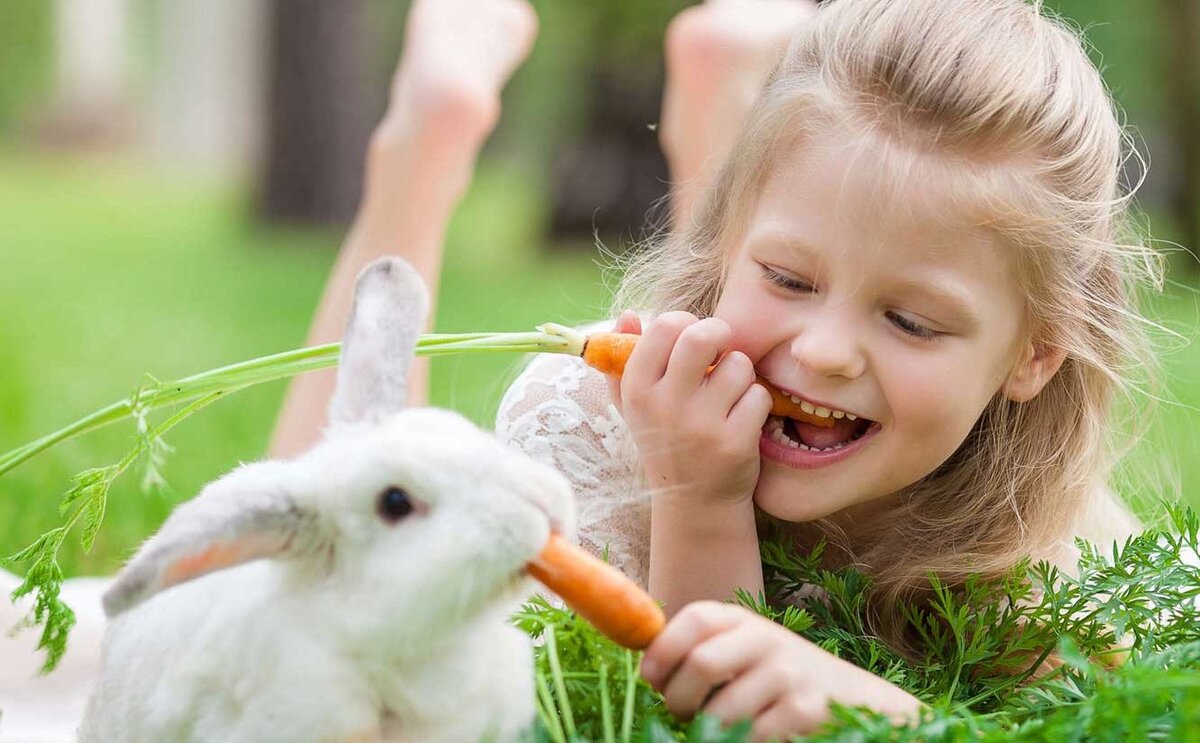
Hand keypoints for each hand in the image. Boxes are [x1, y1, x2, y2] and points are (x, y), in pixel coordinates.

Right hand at [605, 310, 771, 505]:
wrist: (694, 503)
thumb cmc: (664, 441)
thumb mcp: (633, 406)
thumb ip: (623, 359)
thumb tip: (627, 314)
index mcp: (637, 389)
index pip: (666, 326)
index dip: (686, 323)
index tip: (691, 339)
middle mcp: (665, 405)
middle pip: (703, 336)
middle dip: (720, 333)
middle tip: (721, 349)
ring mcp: (700, 426)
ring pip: (738, 365)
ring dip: (740, 374)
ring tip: (729, 394)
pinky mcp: (734, 442)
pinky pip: (759, 395)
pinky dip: (756, 403)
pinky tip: (742, 418)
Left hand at [640, 602, 921, 741]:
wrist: (852, 698)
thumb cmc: (778, 678)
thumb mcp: (743, 651)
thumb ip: (702, 650)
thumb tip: (647, 666)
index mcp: (742, 621)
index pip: (694, 618)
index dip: (663, 648)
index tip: (649, 678)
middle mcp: (766, 639)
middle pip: (701, 663)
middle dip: (677, 700)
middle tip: (680, 715)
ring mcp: (788, 674)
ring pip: (721, 712)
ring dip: (705, 732)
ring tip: (712, 731)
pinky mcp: (805, 711)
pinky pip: (750, 737)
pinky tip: (747, 738)